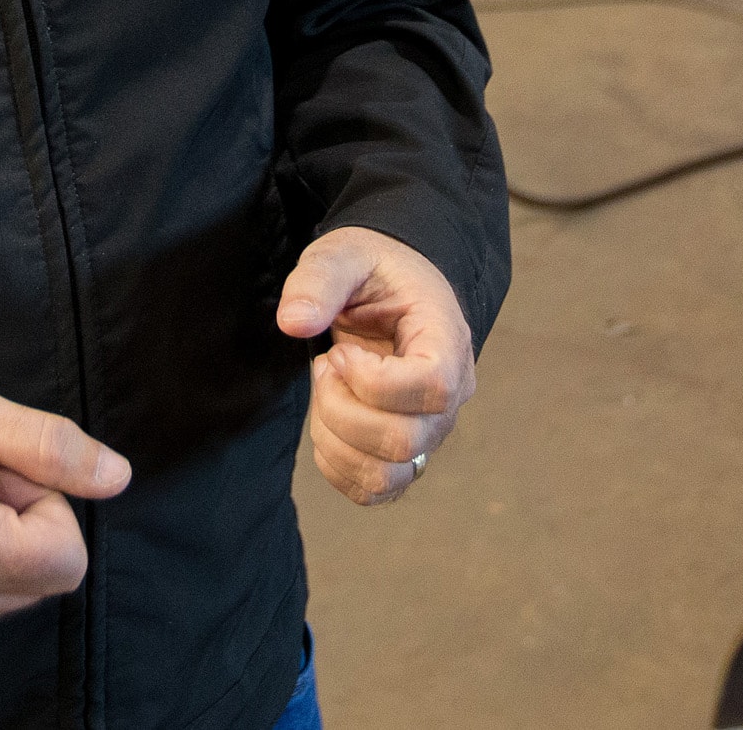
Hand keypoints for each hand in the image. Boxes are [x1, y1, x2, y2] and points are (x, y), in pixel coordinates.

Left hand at [278, 226, 474, 505]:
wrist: (387, 292)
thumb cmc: (372, 272)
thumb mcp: (343, 254)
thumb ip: (319, 279)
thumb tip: (292, 323)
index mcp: (447, 343)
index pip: (434, 387)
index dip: (375, 381)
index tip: (342, 351)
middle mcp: (450, 399)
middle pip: (403, 441)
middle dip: (342, 409)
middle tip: (327, 364)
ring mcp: (429, 433)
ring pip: (386, 475)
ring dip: (336, 440)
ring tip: (328, 393)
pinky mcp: (404, 456)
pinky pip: (372, 489)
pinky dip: (335, 466)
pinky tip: (326, 420)